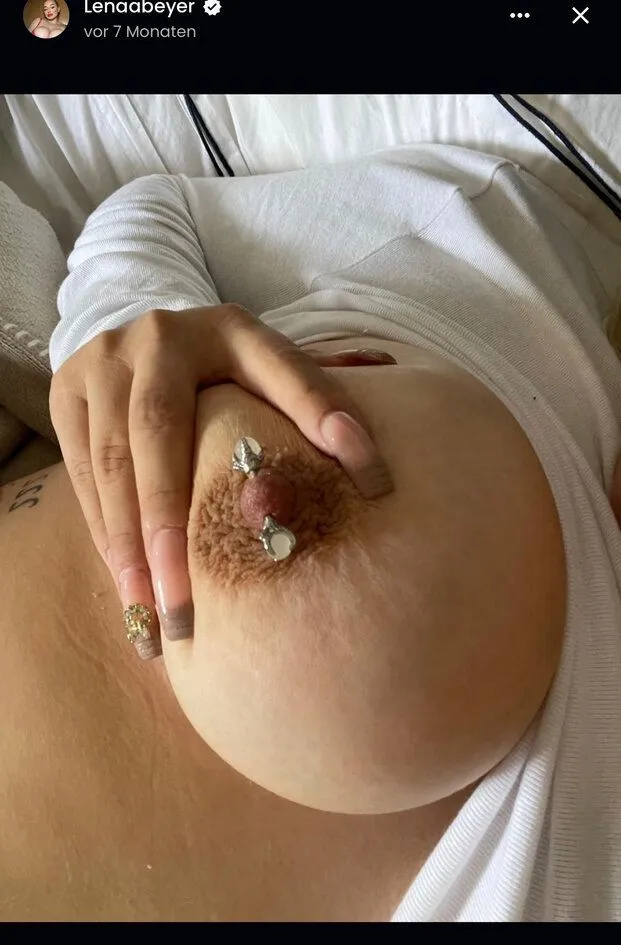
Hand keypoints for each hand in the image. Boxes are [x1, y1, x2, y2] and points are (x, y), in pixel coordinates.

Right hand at [49, 304, 394, 659]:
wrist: (144, 340)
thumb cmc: (226, 373)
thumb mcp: (272, 374)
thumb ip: (319, 407)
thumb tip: (376, 476)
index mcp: (231, 329)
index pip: (283, 372)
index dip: (321, 416)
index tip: (369, 478)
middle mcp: (160, 337)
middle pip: (158, 428)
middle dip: (168, 520)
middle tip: (184, 602)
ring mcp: (103, 361)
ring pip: (110, 460)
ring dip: (128, 544)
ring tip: (150, 614)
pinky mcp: (64, 390)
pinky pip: (82, 474)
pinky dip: (106, 532)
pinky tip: (128, 585)